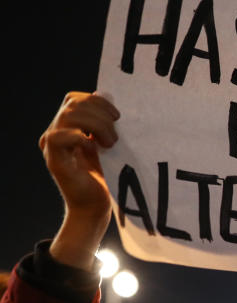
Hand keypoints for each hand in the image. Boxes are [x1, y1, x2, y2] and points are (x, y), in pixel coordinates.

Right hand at [39, 91, 118, 268]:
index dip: (96, 102)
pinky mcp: (55, 161)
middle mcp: (57, 133)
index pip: (74, 99)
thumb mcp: (109, 144)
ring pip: (68, 116)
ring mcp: (53, 147)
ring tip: (111, 143)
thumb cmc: (106, 176)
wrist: (96, 207)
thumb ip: (105, 122)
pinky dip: (81, 138)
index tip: (117, 116)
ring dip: (96, 125)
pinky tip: (96, 149)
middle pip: (72, 104)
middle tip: (116, 134)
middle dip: (100, 114)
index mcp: (68, 127)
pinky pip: (59, 137)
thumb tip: (105, 95)